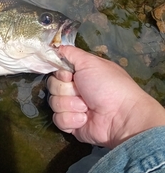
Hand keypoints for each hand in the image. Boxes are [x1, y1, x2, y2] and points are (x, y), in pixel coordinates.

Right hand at [47, 46, 164, 147]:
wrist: (120, 116)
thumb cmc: (108, 86)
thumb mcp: (90, 62)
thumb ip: (70, 52)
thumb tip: (56, 47)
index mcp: (79, 74)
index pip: (56, 71)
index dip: (59, 74)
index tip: (68, 76)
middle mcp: (75, 89)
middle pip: (53, 87)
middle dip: (66, 90)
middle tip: (82, 92)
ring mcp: (72, 107)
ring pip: (54, 103)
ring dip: (71, 105)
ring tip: (87, 107)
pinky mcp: (71, 124)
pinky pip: (58, 119)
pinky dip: (71, 119)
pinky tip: (84, 119)